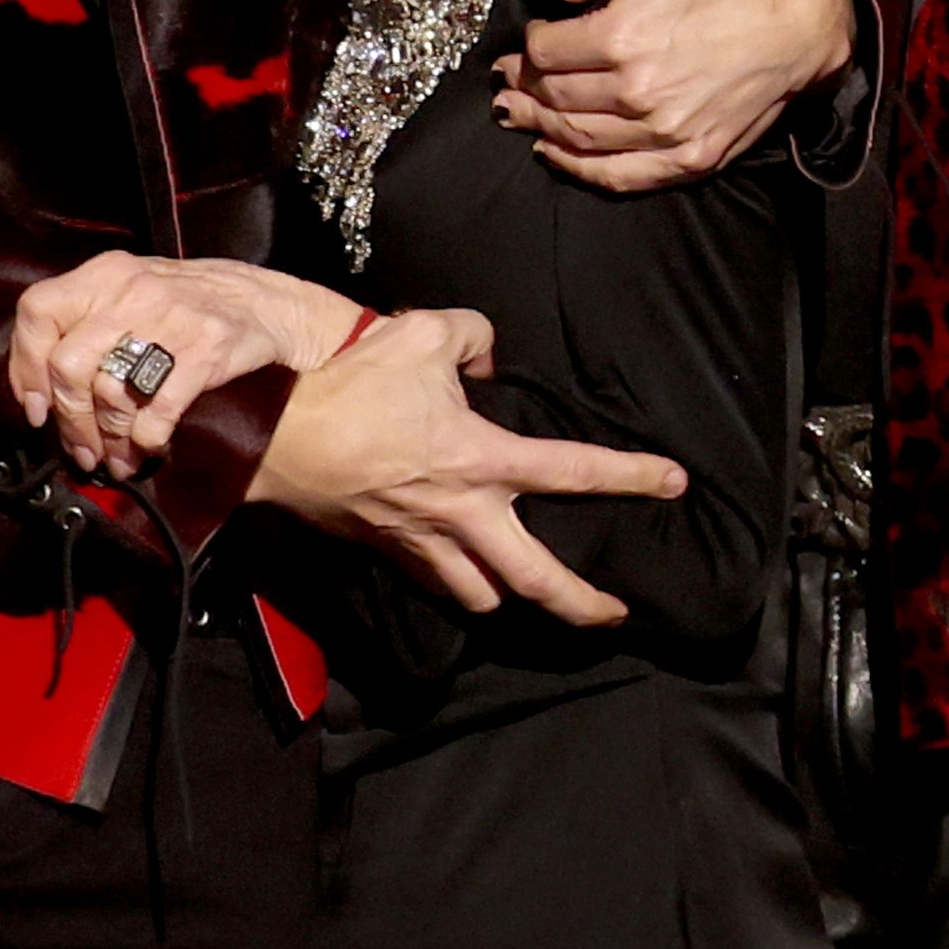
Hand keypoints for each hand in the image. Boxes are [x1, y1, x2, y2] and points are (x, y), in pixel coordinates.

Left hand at [8, 255, 366, 474]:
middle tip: (79, 448)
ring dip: (107, 439)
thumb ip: (83, 322)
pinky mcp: (204, 350)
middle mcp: (129, 290)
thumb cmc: (186, 303)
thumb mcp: (130, 289)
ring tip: (113, 458)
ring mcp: (168, 319)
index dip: (25, 365)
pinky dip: (147, 439)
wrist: (265, 304)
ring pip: (110, 392)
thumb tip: (37, 387)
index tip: (35, 407)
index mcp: (103, 274)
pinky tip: (147, 447)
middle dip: (69, 419)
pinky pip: (158, 409)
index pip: (37, 311)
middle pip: (68, 364)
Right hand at [249, 309, 680, 625]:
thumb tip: (489, 352)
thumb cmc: (349, 385)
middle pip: (538, 579)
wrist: (273, 436)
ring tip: (523, 589)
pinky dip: (453, 584)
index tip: (675, 484)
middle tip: (615, 613)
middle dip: (583, 604)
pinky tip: (458, 573)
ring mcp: (422, 541)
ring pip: (482, 595)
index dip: (632, 477)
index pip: (575, 471)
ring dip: (507, 595)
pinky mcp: (385, 550)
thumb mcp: (421, 334)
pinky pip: (430, 582)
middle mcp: (463, 513)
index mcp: (483, 459)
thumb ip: (472, 335)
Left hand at [495, 0, 850, 191]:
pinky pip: (621, 174)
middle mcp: (639, 91)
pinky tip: (553, 153)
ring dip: (538, 127)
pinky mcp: (692, 155)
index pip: (545, 53)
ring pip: (577, 137)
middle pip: (555, 98)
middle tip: (504, 83)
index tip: (520, 45)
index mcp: (623, 35)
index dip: (525, 48)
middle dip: (522, 89)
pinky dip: (579, 168)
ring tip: (516, 114)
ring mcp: (666, 131)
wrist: (801, 17)